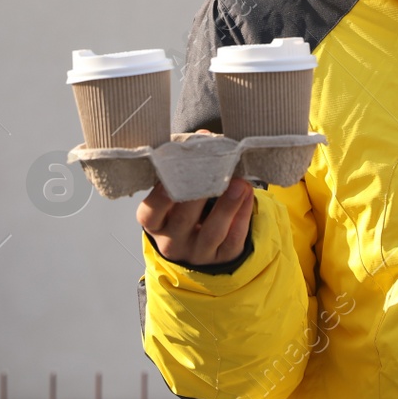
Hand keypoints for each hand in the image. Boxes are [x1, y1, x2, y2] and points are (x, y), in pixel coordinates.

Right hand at [137, 177, 253, 266]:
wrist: (200, 244)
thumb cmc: (184, 209)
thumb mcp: (175, 196)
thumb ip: (185, 171)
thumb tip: (205, 140)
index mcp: (155, 224)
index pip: (150, 213)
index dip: (159, 198)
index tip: (171, 179)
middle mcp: (172, 242)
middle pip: (183, 220)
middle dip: (199, 196)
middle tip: (214, 171)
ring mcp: (198, 253)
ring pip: (212, 232)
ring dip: (227, 206)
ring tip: (240, 184)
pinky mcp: (222, 258)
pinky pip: (234, 238)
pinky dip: (242, 215)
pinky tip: (247, 194)